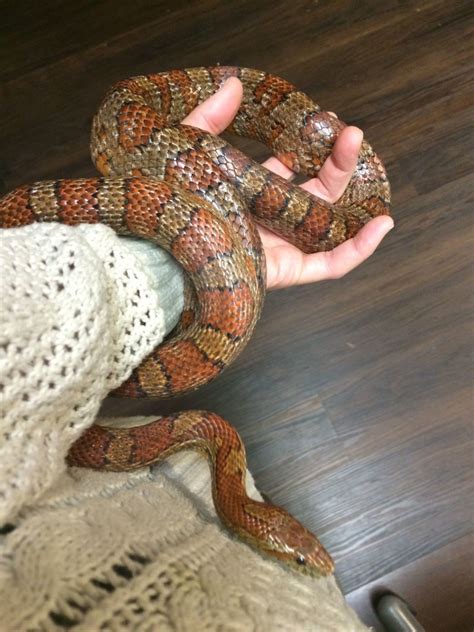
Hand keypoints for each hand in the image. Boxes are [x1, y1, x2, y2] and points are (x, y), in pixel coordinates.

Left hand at [183, 78, 393, 289]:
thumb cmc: (172, 203)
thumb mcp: (191, 154)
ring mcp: (284, 247)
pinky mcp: (289, 272)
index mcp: (254, 195)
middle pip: (321, 194)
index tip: (327, 120)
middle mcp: (273, 221)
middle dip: (340, 164)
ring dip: (359, 201)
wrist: (161, 249)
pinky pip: (331, 265)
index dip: (315, 147)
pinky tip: (382, 225)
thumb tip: (233, 86)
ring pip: (333, 228)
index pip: (295, 170)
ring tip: (370, 167)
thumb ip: (210, 120)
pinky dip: (359, 249)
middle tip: (350, 133)